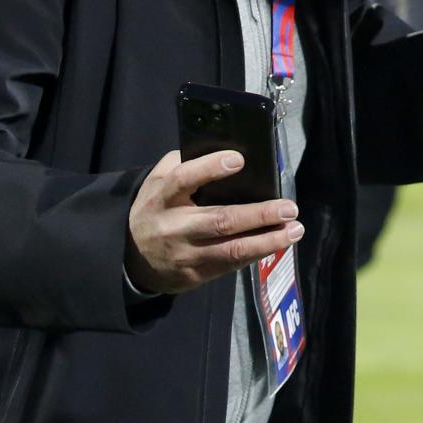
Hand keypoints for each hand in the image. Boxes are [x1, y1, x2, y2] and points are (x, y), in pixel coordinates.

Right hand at [124, 150, 302, 295]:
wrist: (129, 255)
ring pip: (230, 250)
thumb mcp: (159, 180)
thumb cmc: (157, 206)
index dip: (210, 168)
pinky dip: (256, 254)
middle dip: (259, 215)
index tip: (240, 159)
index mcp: (162, 196)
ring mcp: (184, 254)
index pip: (183, 179)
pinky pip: (229, 265)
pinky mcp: (194, 275)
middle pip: (219, 221)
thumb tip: (227, 147)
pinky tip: (277, 243)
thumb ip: (185, 163)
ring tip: (294, 229)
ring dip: (267, 241)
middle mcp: (173, 227)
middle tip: (289, 207)